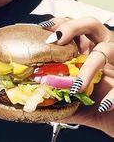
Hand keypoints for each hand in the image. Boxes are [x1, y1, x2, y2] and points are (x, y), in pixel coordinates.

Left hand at [41, 17, 113, 136]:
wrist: (112, 117)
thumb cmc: (91, 103)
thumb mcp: (71, 93)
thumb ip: (56, 90)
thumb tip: (36, 93)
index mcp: (87, 49)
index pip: (73, 26)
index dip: (60, 24)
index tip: (44, 28)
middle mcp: (101, 49)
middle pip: (91, 24)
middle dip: (73, 27)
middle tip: (57, 40)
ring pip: (105, 51)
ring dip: (89, 67)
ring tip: (76, 86)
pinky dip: (113, 96)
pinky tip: (102, 105)